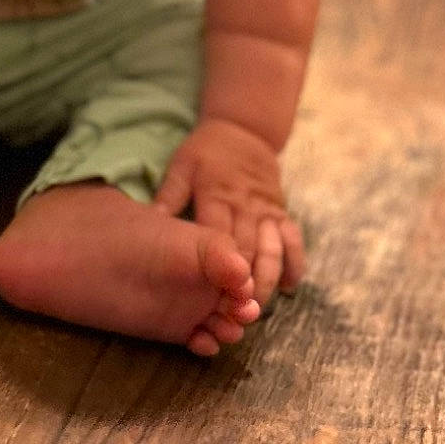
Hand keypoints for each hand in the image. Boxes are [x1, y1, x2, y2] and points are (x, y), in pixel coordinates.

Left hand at [153, 117, 304, 308]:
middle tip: (236, 313)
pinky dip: (294, 264)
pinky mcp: (282, 211)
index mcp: (217, 195)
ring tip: (257, 307)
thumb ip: (168, 196)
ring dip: (268, 279)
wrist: (244, 130)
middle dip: (244, 283)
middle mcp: (245, 205)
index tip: (214, 295)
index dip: (219, 267)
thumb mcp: (181, 166)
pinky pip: (293, 239)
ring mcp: (267, 209)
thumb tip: (150, 224)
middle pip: (248, 249)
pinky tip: (288, 288)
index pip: (220, 237)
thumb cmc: (206, 152)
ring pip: (273, 249)